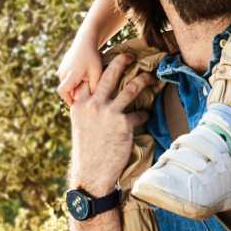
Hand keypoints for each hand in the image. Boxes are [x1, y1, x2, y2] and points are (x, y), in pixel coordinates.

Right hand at [58, 33, 103, 105]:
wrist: (86, 39)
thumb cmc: (93, 57)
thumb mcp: (97, 73)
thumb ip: (94, 88)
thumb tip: (92, 101)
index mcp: (69, 75)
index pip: (63, 93)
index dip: (68, 100)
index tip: (76, 104)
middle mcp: (62, 72)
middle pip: (66, 89)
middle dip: (74, 92)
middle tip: (85, 92)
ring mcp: (61, 68)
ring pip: (66, 83)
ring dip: (74, 85)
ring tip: (86, 81)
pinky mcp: (63, 65)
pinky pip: (67, 76)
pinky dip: (73, 78)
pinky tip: (84, 75)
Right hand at [68, 54, 153, 195]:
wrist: (91, 175)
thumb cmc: (87, 152)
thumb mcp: (80, 126)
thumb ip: (87, 110)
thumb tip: (96, 99)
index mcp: (80, 105)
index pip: (90, 79)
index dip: (99, 67)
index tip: (108, 57)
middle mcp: (93, 105)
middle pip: (110, 74)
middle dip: (122, 61)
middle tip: (130, 55)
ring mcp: (108, 113)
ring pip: (131, 88)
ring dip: (144, 80)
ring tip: (151, 78)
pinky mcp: (123, 124)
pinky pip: (140, 114)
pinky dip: (144, 114)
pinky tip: (146, 115)